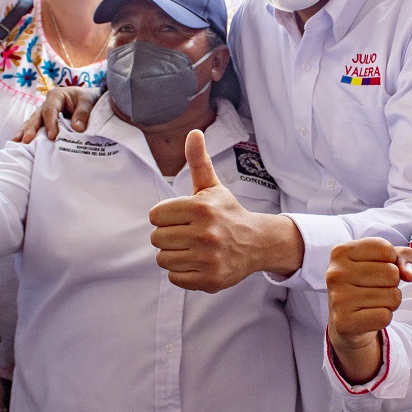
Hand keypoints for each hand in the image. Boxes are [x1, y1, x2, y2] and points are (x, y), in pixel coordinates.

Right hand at [17, 84, 97, 142]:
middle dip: (30, 129)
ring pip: (32, 122)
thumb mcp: (88, 102)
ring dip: (24, 132)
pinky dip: (27, 134)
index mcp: (56, 96)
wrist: (91, 100)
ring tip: (16, 142)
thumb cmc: (88, 99)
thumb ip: (83, 113)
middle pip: (37, 117)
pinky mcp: (45, 122)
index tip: (52, 137)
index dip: (50, 124)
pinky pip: (35, 128)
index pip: (50, 111)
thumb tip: (77, 128)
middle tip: (26, 140)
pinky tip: (19, 143)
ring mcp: (44, 113)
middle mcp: (47, 104)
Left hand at [150, 131, 303, 292]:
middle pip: (157, 238)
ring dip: (173, 255)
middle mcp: (205, 233)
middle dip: (168, 236)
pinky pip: (175, 278)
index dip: (165, 217)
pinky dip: (182, 272)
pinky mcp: (209, 279)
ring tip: (191, 248)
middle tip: (187, 234)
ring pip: (163, 259)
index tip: (181, 218)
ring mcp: (208, 258)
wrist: (256, 242)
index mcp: (201, 207)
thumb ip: (198, 160)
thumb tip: (193, 132)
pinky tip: (196, 262)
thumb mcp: (212, 186)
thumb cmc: (227, 212)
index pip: (155, 215)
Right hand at [325, 238, 411, 383]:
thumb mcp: (386, 260)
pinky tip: (370, 315)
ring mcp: (337, 299)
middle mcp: (335, 273)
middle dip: (393, 283)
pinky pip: (385, 317)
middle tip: (376, 289)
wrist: (347, 319)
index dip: (391, 261)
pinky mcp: (343, 322)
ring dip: (390, 302)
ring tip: (373, 302)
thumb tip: (409, 275)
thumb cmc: (368, 283)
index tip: (377, 268)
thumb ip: (405, 256)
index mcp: (340, 252)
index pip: (385, 249)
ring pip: (392, 296)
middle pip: (392, 273)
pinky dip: (384, 317)